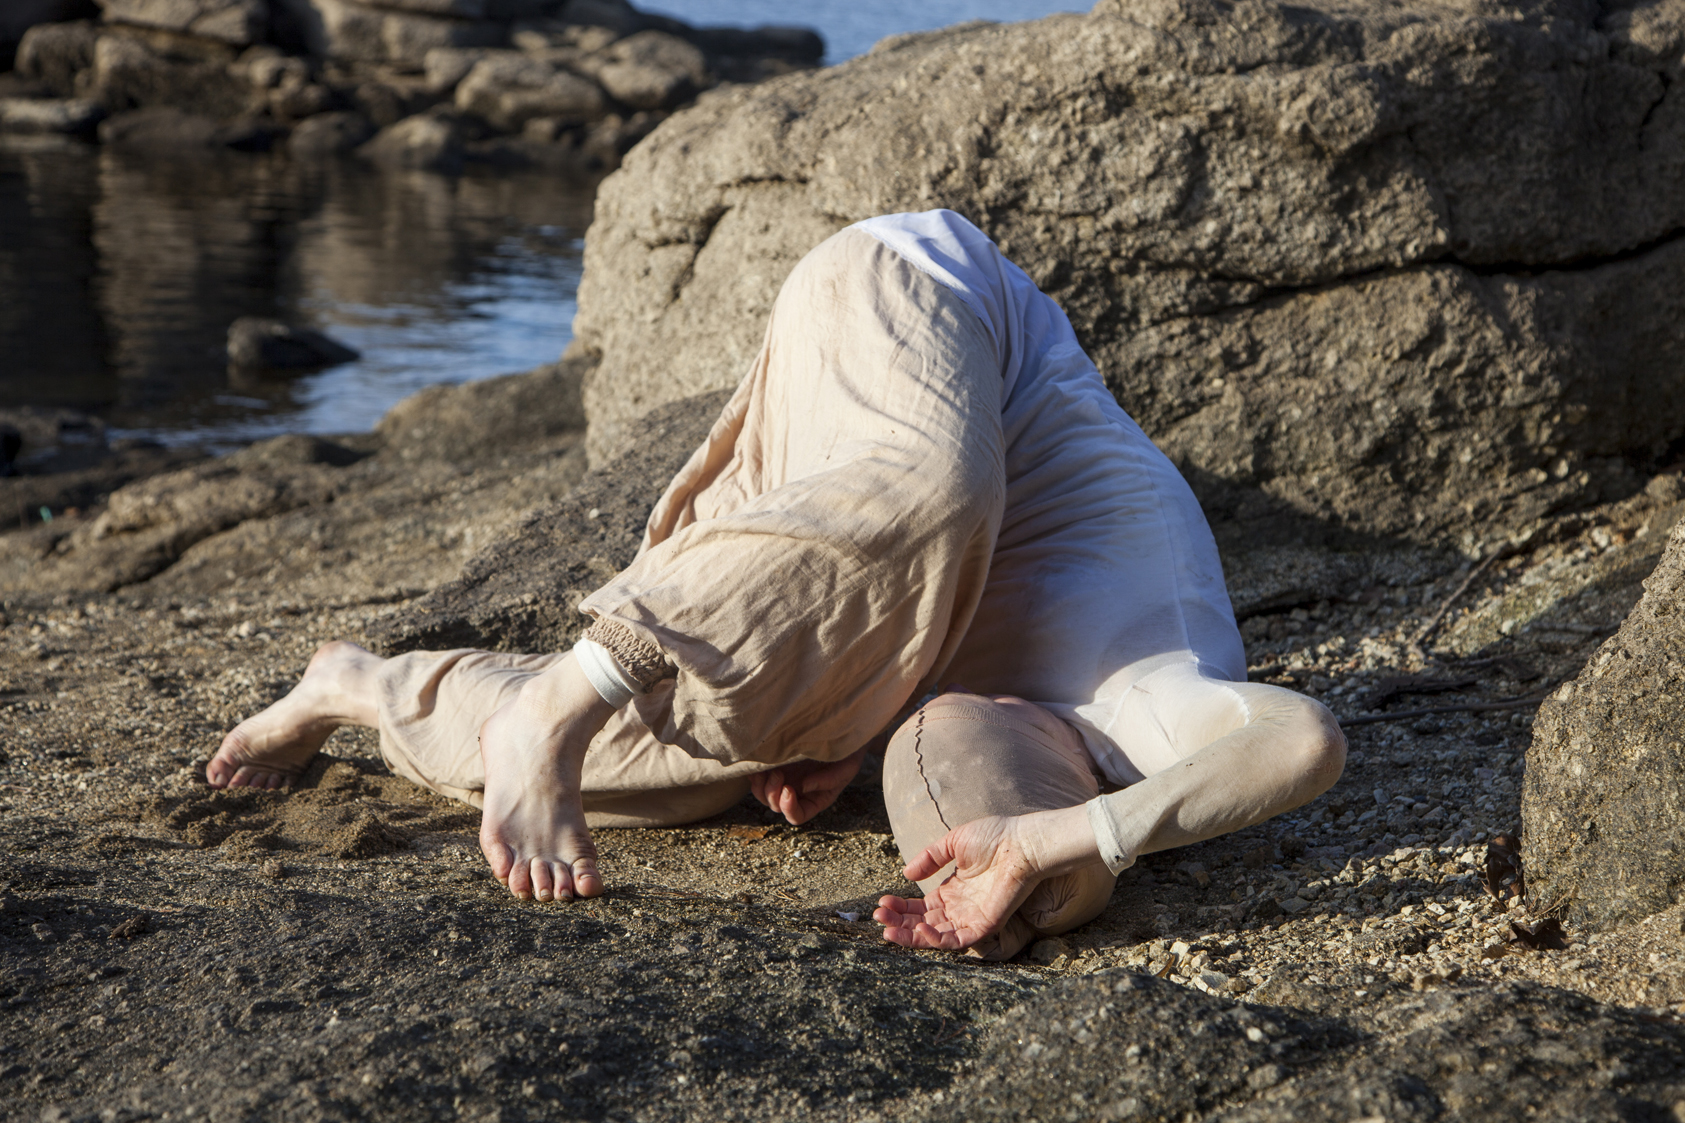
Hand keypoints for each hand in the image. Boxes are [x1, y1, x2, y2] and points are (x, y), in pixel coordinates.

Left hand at [750, 748, 865, 824]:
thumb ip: (829, 780)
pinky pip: (758, 777)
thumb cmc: (848, 753)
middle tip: (778, 774)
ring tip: (766, 771)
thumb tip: (803, 787)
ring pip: (764, 795)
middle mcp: (797, 793)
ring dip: (761, 786)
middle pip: (776, 806)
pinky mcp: (775, 765)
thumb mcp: (847, 767)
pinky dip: (754, 774)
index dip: (789, 808)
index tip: (789, 789)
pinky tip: (758, 764)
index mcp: (814, 799)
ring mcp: (785, 779)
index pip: (797, 815)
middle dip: (773, 794)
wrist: (842, 730)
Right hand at [873, 815, 1038, 950]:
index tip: (881, 902)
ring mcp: (971, 918)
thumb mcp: (954, 843)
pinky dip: (937, 939)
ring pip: (935, 935)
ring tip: (888, 929)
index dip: (900, 907)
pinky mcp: (985, 924)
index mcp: (952, 891)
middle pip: (923, 923)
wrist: (1023, 842)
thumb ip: (930, 857)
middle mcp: (959, 908)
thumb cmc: (995, 837)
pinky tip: (919, 930)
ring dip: (910, 935)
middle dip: (899, 922)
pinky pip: (958, 940)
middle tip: (879, 916)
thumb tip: (906, 874)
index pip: (921, 907)